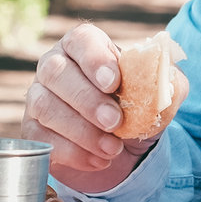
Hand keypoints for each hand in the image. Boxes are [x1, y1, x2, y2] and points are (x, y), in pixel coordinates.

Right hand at [21, 23, 189, 190]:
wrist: (125, 149)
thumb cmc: (139, 109)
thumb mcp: (162, 93)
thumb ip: (167, 80)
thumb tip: (161, 78)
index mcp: (86, 46)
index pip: (82, 41)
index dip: (95, 60)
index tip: (114, 83)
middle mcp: (56, 66)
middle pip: (56, 72)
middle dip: (87, 100)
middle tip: (115, 122)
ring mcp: (39, 97)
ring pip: (45, 106)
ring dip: (81, 130)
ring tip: (113, 148)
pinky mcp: (33, 130)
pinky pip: (41, 138)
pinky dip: (73, 153)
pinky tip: (99, 161)